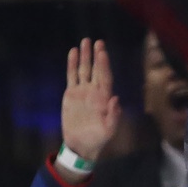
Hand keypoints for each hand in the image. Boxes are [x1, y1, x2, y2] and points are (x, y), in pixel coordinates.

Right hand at [60, 39, 120, 170]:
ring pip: (84, 69)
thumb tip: (116, 99)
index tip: (102, 52)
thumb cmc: (98, 139)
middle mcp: (94, 91)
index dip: (104, 65)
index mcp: (104, 98)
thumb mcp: (109, 131)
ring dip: (85, 56)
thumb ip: (113, 116)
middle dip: (96, 56)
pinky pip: (71, 76)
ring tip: (85, 42)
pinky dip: (72, 64)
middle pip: (96, 69)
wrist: (80, 144)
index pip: (105, 77)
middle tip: (97, 42)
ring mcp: (83, 91)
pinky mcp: (71, 94)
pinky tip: (73, 52)